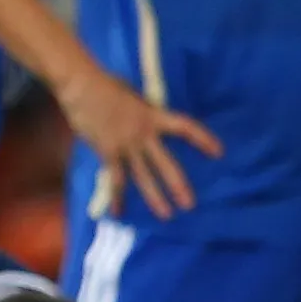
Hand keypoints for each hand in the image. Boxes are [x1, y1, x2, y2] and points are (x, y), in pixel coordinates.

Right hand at [56, 66, 221, 216]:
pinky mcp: (107, 152)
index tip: (218, 153)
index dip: (203, 140)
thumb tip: (149, 122)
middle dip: (178, 185)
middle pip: (165, 164)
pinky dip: (116, 197)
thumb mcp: (134, 96)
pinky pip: (114, 179)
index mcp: (153, 116)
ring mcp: (125, 145)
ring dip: (154, 197)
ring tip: (166, 215)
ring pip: (143, 176)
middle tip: (189, 205)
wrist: (82, 86)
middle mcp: (143, 134)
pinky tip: (118, 213)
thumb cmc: (106, 86)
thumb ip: (144, 112)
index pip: (185, 128)